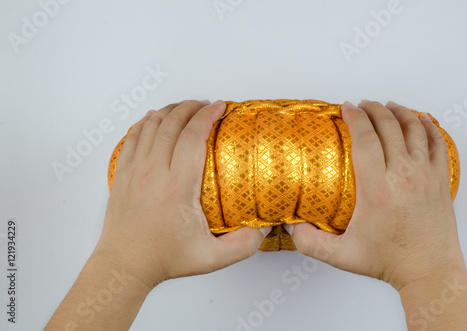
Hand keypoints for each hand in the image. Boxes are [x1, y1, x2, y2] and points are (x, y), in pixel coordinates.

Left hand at [96, 100, 270, 287]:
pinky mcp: (121, 175)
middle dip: (191, 106)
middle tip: (205, 104)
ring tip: (184, 107)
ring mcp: (134, 171)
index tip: (220, 106)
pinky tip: (152, 118)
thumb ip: (242, 245)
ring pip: (151, 126)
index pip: (193, 136)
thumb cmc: (164, 259)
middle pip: (172, 123)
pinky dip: (144, 123)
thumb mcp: (210, 258)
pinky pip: (131, 137)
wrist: (125, 265)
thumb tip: (263, 228)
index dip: (208, 115)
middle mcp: (153, 172)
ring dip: (169, 111)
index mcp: (177, 186)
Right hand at [285, 100, 463, 290]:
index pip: (366, 139)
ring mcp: (426, 176)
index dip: (355, 118)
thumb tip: (292, 225)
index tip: (346, 108)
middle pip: (389, 127)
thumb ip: (310, 242)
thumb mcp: (342, 256)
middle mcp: (404, 176)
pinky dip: (430, 126)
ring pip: (415, 129)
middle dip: (373, 109)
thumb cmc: (389, 262)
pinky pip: (438, 143)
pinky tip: (422, 120)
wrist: (429, 271)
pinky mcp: (441, 180)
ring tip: (388, 106)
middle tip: (362, 105)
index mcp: (378, 189)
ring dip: (400, 112)